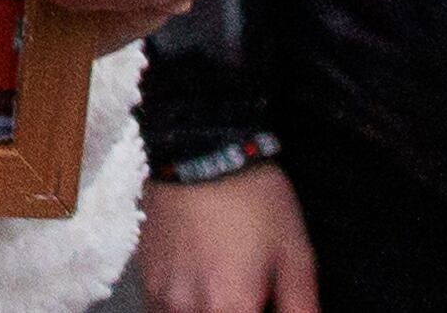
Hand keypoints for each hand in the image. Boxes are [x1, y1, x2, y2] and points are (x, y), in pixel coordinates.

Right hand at [135, 162, 317, 312]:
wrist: (198, 149)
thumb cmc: (256, 201)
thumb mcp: (295, 251)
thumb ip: (301, 306)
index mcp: (232, 308)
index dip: (261, 312)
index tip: (267, 302)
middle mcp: (192, 310)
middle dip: (237, 309)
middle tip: (251, 293)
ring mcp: (162, 297)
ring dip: (211, 310)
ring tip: (226, 288)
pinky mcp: (145, 278)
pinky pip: (164, 312)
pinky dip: (186, 308)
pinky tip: (202, 286)